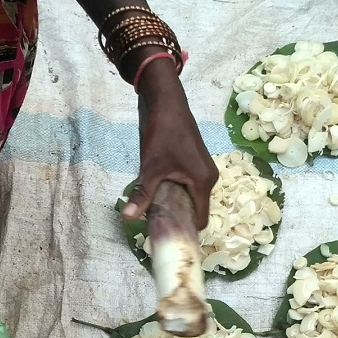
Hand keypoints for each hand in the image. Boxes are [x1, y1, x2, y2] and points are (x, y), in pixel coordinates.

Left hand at [120, 60, 216, 229]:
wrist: (166, 102)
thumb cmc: (162, 133)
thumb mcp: (150, 167)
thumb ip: (142, 194)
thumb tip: (127, 218)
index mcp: (203, 182)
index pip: (200, 219)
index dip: (185, 230)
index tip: (167, 236)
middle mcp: (209, 177)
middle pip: (196, 209)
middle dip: (178, 218)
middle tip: (156, 224)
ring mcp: (203, 169)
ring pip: (191, 197)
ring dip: (175, 204)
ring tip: (155, 209)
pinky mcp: (195, 162)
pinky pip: (188, 186)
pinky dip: (176, 192)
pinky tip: (159, 192)